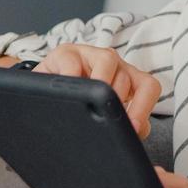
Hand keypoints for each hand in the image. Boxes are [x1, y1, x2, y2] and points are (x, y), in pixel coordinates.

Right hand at [31, 44, 160, 139]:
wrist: (39, 93)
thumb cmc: (77, 106)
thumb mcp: (102, 116)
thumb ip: (124, 123)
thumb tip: (135, 134)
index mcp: (127, 79)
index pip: (148, 87)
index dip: (144, 107)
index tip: (133, 128)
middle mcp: (113, 64)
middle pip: (126, 78)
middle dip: (116, 104)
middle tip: (104, 121)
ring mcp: (90, 54)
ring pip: (107, 62)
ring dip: (99, 87)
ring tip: (90, 105)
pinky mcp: (65, 53)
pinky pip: (73, 63)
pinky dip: (72, 79)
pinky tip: (68, 94)